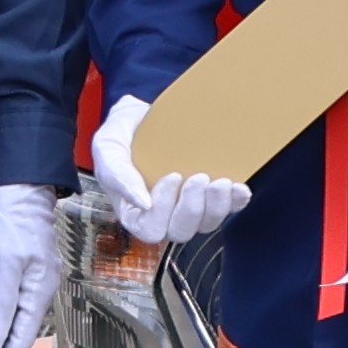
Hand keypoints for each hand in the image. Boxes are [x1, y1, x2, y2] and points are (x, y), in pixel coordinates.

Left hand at [0, 182, 58, 347]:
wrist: (21, 188)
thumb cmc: (13, 222)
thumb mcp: (2, 266)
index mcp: (39, 293)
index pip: (19, 342)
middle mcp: (39, 291)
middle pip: (19, 337)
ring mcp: (32, 282)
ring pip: (15, 324)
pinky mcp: (22, 272)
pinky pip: (10, 308)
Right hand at [91, 92, 249, 245]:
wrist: (146, 116)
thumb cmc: (123, 135)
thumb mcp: (108, 147)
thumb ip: (118, 175)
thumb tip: (143, 203)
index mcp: (135, 211)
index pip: (151, 229)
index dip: (163, 210)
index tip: (171, 176)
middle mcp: (163, 215)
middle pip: (181, 231)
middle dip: (193, 208)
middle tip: (200, 177)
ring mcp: (189, 207)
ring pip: (206, 224)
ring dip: (217, 206)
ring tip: (220, 181)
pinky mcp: (210, 196)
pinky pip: (228, 209)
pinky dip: (236, 201)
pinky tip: (239, 187)